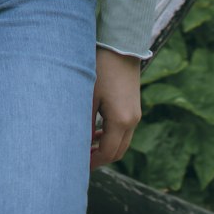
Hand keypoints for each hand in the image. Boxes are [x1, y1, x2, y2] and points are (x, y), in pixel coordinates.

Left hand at [90, 47, 141, 167]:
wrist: (121, 47)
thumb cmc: (101, 69)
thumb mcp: (88, 96)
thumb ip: (85, 123)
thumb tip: (80, 144)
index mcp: (121, 120)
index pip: (108, 153)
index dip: (93, 162)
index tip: (78, 166)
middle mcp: (132, 121)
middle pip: (118, 152)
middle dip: (101, 159)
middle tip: (82, 161)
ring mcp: (135, 114)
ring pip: (122, 142)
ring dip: (106, 147)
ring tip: (87, 147)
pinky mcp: (134, 107)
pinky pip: (125, 131)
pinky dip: (112, 136)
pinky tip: (97, 132)